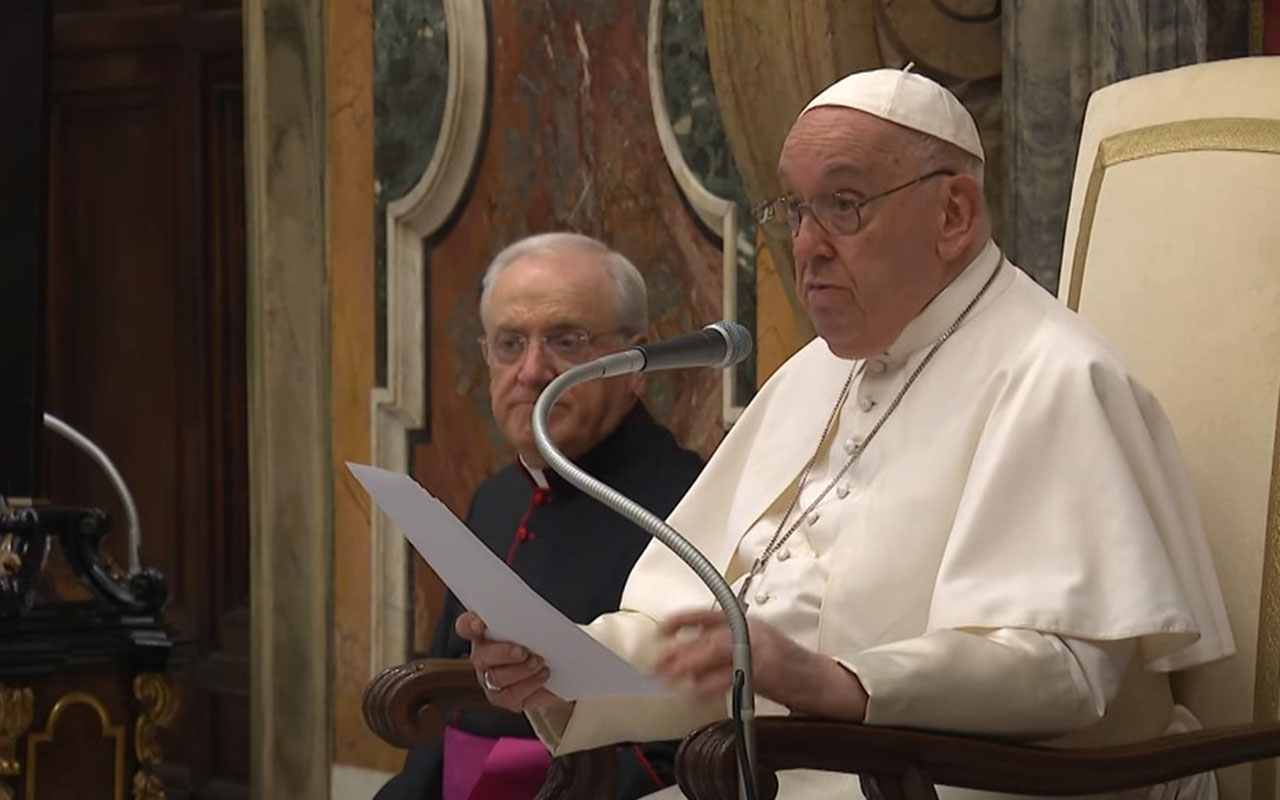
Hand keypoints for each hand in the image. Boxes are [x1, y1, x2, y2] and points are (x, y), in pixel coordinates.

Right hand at [456, 611, 562, 711]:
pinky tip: (543, 675)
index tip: (480, 624)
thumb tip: (536, 621)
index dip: (469, 625)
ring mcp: (491, 680)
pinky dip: (531, 685)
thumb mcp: (536, 625)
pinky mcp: (505, 698)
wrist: (559, 668)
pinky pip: (512, 696)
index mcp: (485, 632)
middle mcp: (483, 657)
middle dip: (503, 653)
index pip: (466, 626)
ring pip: (496, 678)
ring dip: (521, 670)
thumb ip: (527, 620)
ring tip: (539, 662)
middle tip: (523, 651)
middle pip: (481, 657)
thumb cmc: (541, 641)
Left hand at [654, 609, 867, 719]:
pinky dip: (710, 683)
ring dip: (689, 666)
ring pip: (716, 653)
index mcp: (747, 621)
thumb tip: (690, 653)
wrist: (821, 681)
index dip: (681, 620)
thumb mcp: (756, 644)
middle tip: (659, 660)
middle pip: (707, 636)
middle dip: (679, 648)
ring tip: (669, 676)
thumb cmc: (788, 665)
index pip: (707, 614)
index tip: (661, 629)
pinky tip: (695, 688)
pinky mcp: (766, 671)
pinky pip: (731, 676)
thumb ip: (727, 644)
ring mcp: (759, 650)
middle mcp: (752, 631)